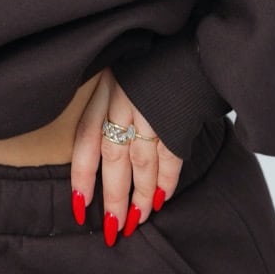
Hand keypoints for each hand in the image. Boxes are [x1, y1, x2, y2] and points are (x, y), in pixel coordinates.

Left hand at [70, 69, 183, 246]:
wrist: (194, 45)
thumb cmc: (151, 64)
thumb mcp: (117, 75)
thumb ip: (105, 107)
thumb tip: (97, 146)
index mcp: (105, 93)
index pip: (86, 141)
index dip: (82, 176)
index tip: (80, 207)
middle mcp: (126, 104)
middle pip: (114, 158)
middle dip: (114, 197)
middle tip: (112, 228)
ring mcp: (154, 112)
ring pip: (142, 163)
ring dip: (140, 196)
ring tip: (137, 221)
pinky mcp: (179, 119)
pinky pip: (171, 157)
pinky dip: (167, 181)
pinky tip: (161, 199)